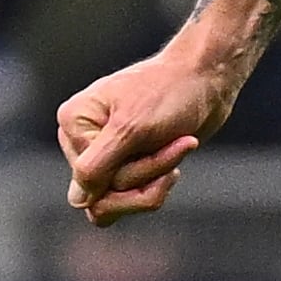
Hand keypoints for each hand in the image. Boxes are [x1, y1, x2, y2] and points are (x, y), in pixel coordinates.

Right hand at [58, 46, 235, 224]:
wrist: (207, 79)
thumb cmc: (170, 92)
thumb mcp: (131, 129)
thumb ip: (96, 166)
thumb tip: (77, 201)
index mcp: (73, 124)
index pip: (88, 179)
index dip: (130, 170)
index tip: (159, 139)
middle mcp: (82, 140)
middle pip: (102, 195)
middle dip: (146, 174)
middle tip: (175, 146)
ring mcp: (104, 154)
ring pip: (119, 200)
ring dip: (156, 176)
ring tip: (180, 145)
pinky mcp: (125, 164)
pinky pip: (134, 197)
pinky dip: (159, 180)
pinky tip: (177, 152)